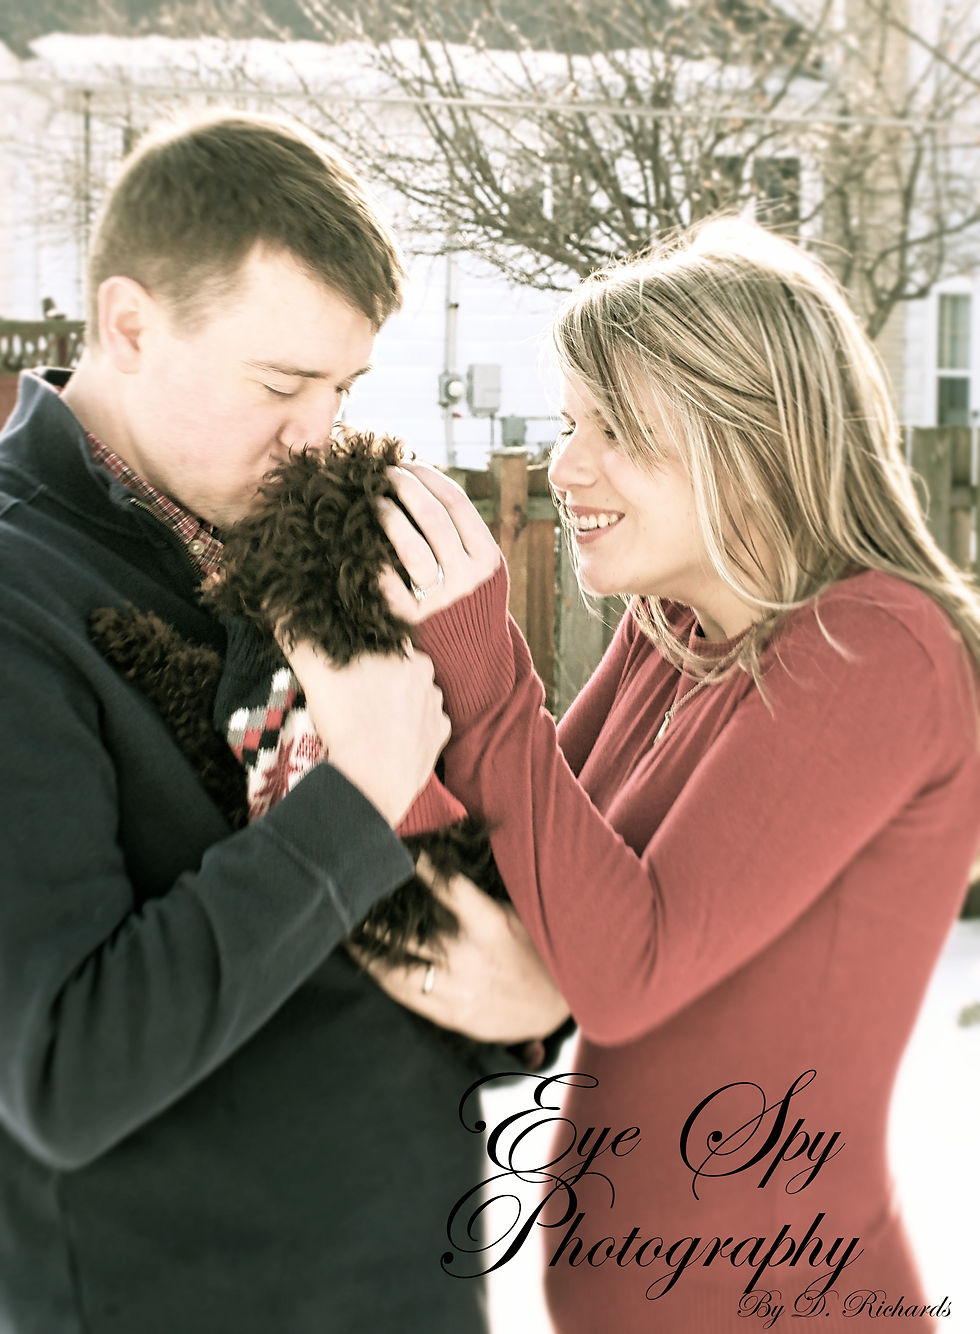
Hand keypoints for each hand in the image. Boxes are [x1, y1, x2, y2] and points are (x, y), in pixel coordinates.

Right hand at [282, 640, 449, 827]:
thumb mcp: (313, 672)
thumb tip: (273, 602)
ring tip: (367, 718)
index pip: (383, 639)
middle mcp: (427, 676)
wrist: (370, 782)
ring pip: (413, 695)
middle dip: (379, 676)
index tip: (347, 665)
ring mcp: (436, 707)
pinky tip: (387, 737)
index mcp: (403, 652)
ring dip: (395, 702)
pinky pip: (425, 725)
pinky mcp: (439, 737)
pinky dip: (408, 729)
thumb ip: (296, 636)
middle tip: (353, 694)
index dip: (363, 650)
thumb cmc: (345, 722)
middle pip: (399, 667)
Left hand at [351, 854, 569, 1042]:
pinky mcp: (446, 1014)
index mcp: (487, 923)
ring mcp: (453, 989)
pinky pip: (400, 993)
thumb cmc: (532, 948)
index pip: (443, 885)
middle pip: (404, 930)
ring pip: (392, 966)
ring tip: (342, 926)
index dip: (415, 865)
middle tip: (348, 888)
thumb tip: (433, 863)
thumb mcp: (510, 913)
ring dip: (364, 947)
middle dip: (373, 911)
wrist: (555, 1006)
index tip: (389, 847)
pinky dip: (377, 974)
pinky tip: (360, 960)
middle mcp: (466, 956)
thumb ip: (473, 895)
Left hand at [375, 462, 501, 623]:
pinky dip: (374, 557)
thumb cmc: (466, 596)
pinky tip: (363, 541)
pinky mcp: (414, 619)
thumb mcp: (478, 565)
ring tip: (374, 501)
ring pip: (411, 546)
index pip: (457, 502)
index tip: (408, 463)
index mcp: (487, 557)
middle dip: (405, 487)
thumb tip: (420, 479)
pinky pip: (388, 581)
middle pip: (434, 518)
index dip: (428, 477)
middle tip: (385, 474)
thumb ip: (460, 531)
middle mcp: (468, 577)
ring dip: (389, 516)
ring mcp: (442, 599)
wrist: (469, 655)